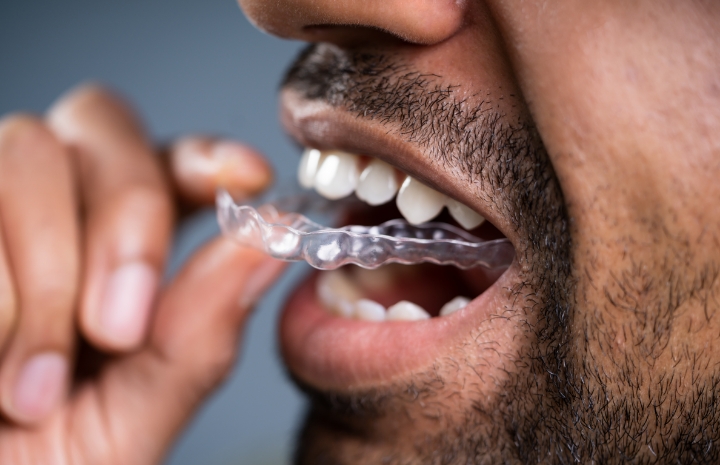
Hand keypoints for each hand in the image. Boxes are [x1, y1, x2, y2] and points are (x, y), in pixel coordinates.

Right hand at [0, 84, 283, 463]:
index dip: (209, 154)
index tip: (248, 176)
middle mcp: (54, 209)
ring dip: (45, 275)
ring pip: (29, 150)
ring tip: (35, 388)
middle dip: (126, 217)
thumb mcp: (130, 419)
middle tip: (119, 328)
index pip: (170, 162)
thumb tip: (275, 237)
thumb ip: (200, 334)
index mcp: (118, 249)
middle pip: (102, 123)